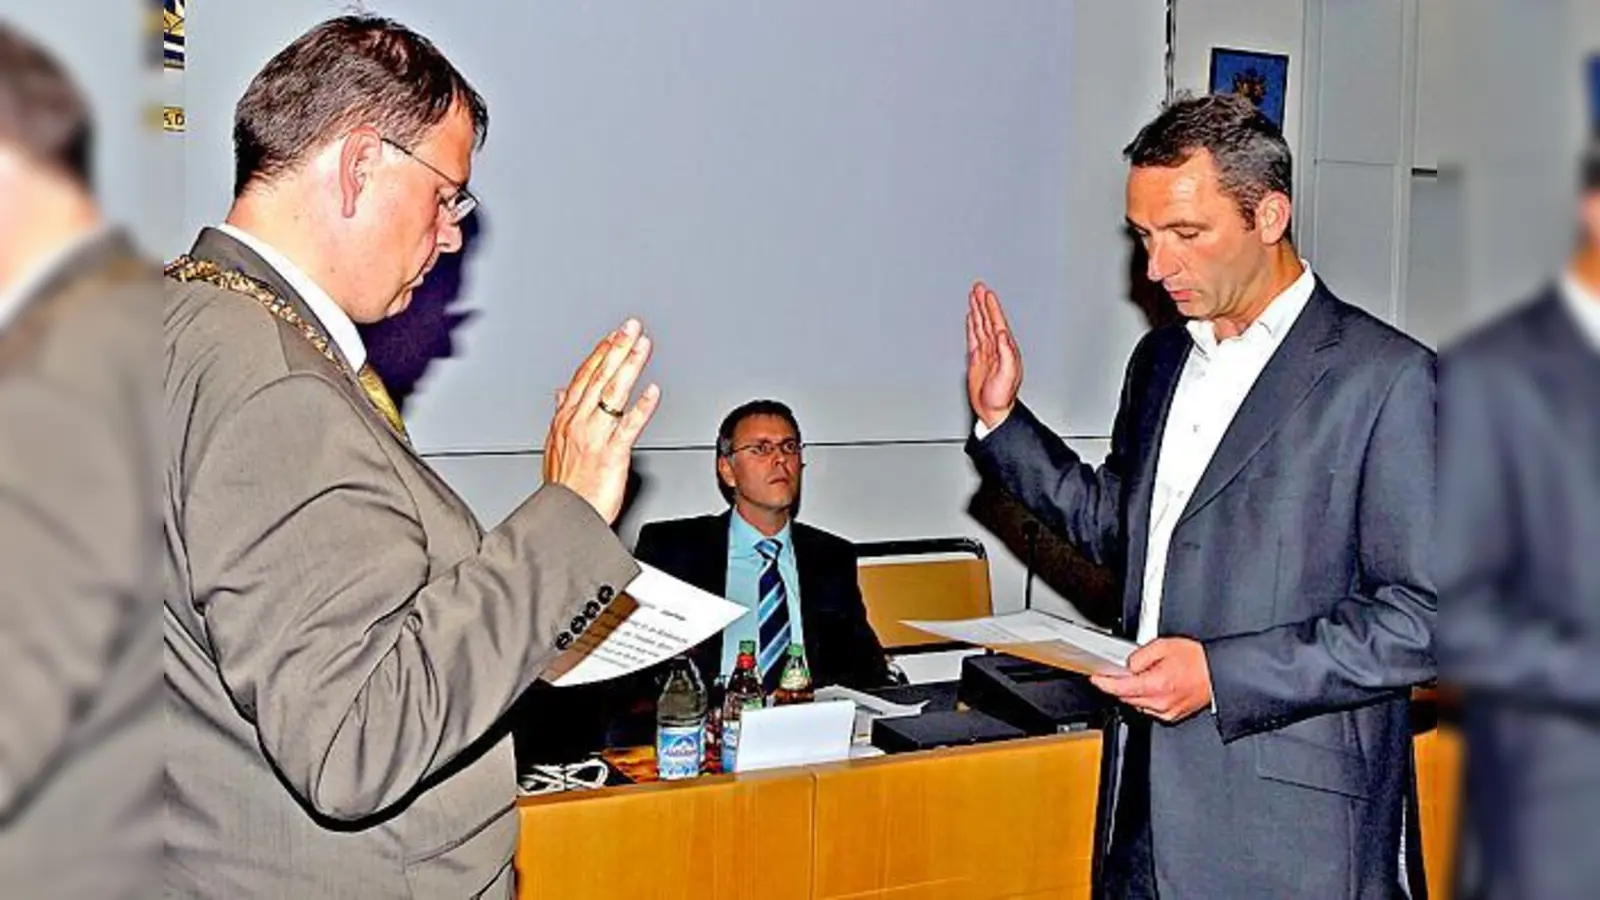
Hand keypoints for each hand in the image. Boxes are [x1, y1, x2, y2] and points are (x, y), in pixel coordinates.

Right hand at [542, 319, 660, 522]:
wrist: (566, 518)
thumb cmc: (566, 487)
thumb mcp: (555, 445)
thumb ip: (562, 414)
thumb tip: (561, 392)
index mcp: (566, 420)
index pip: (585, 377)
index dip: (601, 353)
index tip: (615, 335)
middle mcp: (578, 424)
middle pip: (599, 377)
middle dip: (617, 349)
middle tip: (632, 327)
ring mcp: (595, 437)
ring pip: (612, 394)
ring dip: (629, 366)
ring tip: (643, 346)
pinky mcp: (611, 455)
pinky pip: (628, 427)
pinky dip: (641, 407)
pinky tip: (653, 391)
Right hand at [965, 280, 1022, 428]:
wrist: (993, 411)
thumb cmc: (1001, 397)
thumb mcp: (1007, 374)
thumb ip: (1006, 353)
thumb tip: (1001, 334)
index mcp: (1004, 349)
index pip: (996, 322)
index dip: (991, 307)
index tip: (986, 293)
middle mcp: (996, 348)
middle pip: (987, 319)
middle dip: (982, 303)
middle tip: (978, 288)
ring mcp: (986, 353)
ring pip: (980, 325)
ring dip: (977, 310)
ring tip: (973, 296)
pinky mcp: (977, 359)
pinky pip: (973, 337)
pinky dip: (972, 325)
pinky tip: (971, 318)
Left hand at [1089, 637, 1212, 723]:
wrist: (1219, 673)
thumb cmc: (1198, 660)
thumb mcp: (1165, 646)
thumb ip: (1140, 656)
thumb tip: (1127, 665)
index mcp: (1157, 685)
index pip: (1120, 688)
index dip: (1104, 683)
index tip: (1095, 679)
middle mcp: (1160, 702)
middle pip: (1126, 697)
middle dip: (1119, 685)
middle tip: (1120, 671)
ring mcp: (1166, 711)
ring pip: (1137, 704)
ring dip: (1133, 692)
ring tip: (1145, 675)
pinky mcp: (1172, 715)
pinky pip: (1150, 708)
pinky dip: (1146, 698)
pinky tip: (1154, 686)